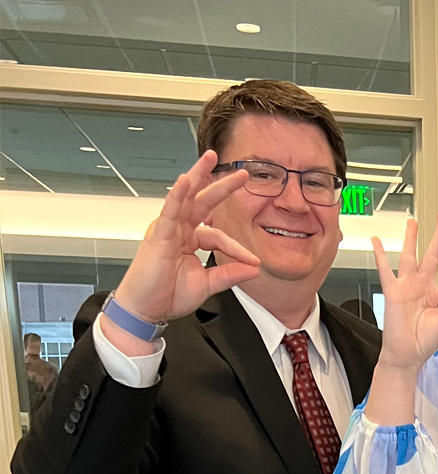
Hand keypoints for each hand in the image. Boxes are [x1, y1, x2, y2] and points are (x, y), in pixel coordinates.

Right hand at [112, 151, 260, 324]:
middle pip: (202, 201)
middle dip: (221, 185)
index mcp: (189, 240)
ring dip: (198, 176)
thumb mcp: (207, 284)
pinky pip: (168, 211)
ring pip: (185, 198)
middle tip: (241, 172)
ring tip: (211, 158)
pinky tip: (185, 181)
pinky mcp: (157, 236)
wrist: (145, 311)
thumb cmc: (166, 296)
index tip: (252, 262)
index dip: (237, 247)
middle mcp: (178, 230)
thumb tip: (254, 268)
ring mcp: (167, 230)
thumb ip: (229, 274)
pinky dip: (177, 196)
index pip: (218, 234)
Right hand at [372, 214, 437, 376]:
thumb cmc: (422, 343)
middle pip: (432, 256)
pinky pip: (386, 271)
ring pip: (409, 257)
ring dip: (411, 239)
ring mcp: (407, 287)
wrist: (405, 356)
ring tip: (412, 221)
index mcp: (436, 295)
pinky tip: (376, 241)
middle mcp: (422, 287)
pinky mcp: (393, 292)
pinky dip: (380, 255)